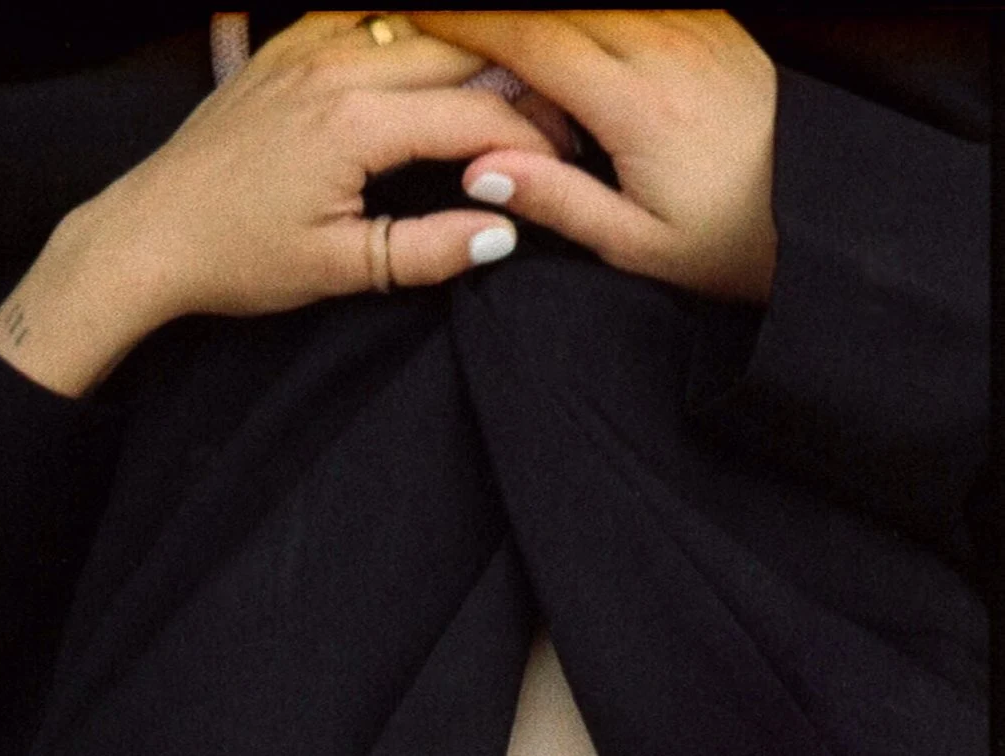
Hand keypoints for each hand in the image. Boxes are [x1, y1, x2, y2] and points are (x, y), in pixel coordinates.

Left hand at [0, 13, 548, 396]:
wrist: (150, 233)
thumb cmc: (235, 259)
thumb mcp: (336, 269)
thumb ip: (426, 252)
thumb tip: (504, 234)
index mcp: (355, 125)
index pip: (476, 114)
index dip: (530, 138)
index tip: (560, 160)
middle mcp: (338, 67)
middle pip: (463, 49)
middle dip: (514, 83)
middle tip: (546, 118)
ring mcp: (311, 44)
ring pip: (421, 24)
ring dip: (469, 51)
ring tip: (502, 88)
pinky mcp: (291, 41)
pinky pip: (371, 16)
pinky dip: (412, 34)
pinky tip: (433, 63)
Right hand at [409, 12, 777, 298]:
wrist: (819, 214)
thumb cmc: (727, 241)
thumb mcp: (636, 246)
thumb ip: (558, 201)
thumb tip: (479, 169)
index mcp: (637, 105)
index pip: (533, 40)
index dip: (470, 22)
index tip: (422, 16)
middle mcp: (667, 48)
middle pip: (559, 6)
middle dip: (498, 13)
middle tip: (441, 21)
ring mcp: (696, 28)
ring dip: (544, 14)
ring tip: (500, 31)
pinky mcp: (717, 25)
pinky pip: (641, 1)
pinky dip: (594, 13)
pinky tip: (570, 32)